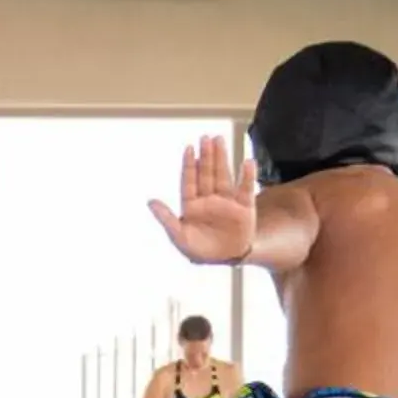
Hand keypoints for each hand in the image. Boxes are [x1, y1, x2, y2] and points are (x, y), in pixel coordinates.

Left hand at [148, 133, 258, 265]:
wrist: (225, 259)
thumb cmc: (200, 249)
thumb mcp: (179, 237)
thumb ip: (166, 219)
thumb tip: (150, 202)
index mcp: (192, 204)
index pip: (190, 180)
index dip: (189, 165)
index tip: (189, 148)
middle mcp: (209, 198)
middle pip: (207, 173)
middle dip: (206, 156)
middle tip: (206, 137)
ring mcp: (227, 201)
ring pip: (223, 175)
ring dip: (222, 158)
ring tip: (219, 140)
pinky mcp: (244, 207)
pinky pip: (246, 189)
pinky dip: (247, 176)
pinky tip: (247, 162)